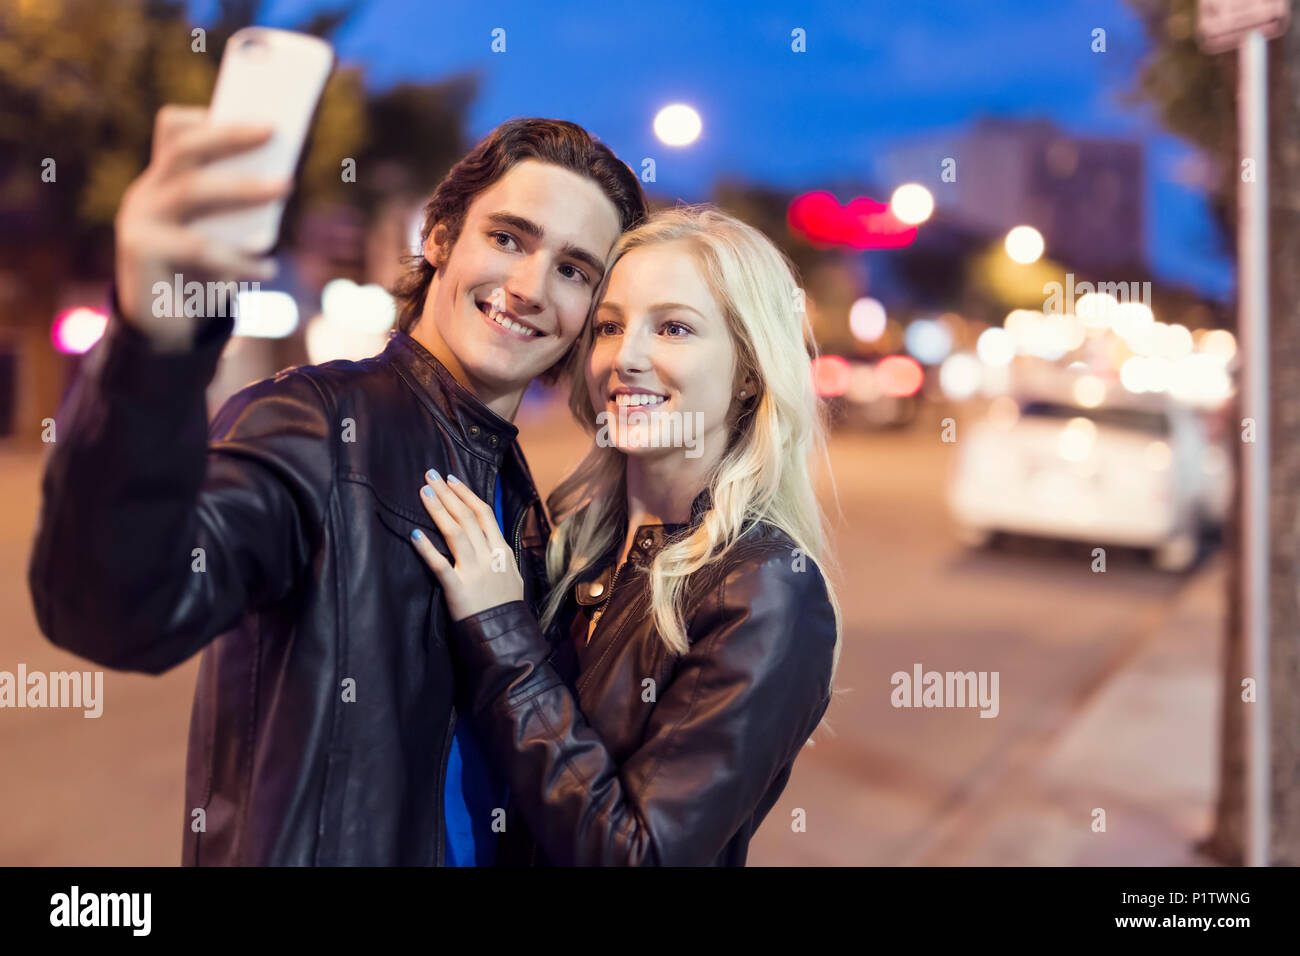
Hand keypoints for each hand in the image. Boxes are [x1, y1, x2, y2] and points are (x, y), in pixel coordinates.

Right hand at [114, 105, 291, 350]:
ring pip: (192, 190)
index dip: (207, 119)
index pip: (173, 131)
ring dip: (242, 186)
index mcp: (164, 181)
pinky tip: (269, 269)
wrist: (164, 330)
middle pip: (184, 149)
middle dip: (229, 135)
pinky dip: (239, 258)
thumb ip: (239, 211)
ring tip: (285, 187)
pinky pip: (199, 248)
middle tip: (274, 129)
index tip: (249, 114)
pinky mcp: (140, 251)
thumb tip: (282, 180)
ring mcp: (138, 219)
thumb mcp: (220, 238)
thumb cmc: (202, 277)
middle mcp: (145, 192)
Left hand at [410, 470, 523, 620]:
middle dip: (447, 493)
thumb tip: (489, 536)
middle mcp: (488, 556)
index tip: (451, 479)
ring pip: (454, 533)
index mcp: (501, 550)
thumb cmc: (507, 606)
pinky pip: (439, 565)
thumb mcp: (512, 574)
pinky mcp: (458, 588)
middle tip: (430, 476)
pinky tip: (415, 534)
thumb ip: (500, 554)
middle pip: (466, 516)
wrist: (506, 633)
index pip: (484, 513)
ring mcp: (473, 571)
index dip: (466, 493)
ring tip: (423, 493)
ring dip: (438, 510)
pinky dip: (427, 549)